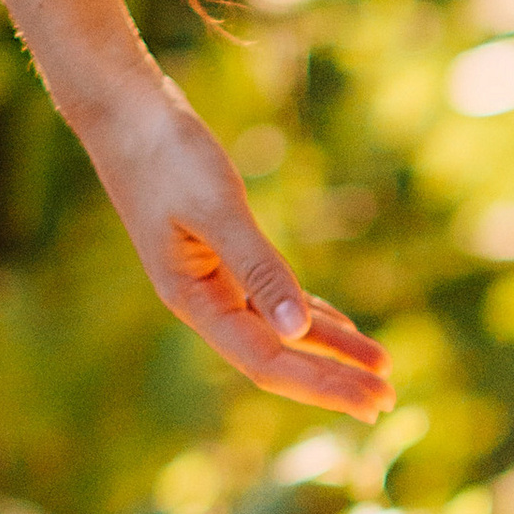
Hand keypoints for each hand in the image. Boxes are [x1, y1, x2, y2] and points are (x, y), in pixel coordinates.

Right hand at [90, 81, 393, 419]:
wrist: (125, 113)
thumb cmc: (166, 155)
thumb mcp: (217, 208)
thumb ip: (257, 267)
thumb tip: (296, 330)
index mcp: (194, 301)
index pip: (267, 361)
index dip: (323, 383)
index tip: (372, 398)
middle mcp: (205, 303)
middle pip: (279, 357)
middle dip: (334, 378)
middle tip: (388, 400)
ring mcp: (214, 283)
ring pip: (282, 330)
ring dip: (332, 350)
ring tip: (382, 368)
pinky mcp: (224, 258)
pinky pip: (276, 301)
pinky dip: (311, 317)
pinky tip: (343, 329)